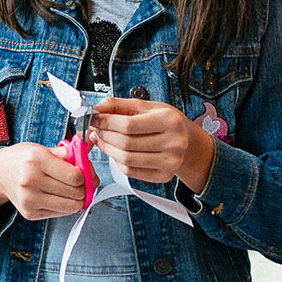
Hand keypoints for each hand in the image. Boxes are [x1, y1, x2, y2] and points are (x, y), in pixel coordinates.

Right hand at [0, 142, 98, 219]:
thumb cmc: (23, 159)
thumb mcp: (43, 148)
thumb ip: (68, 153)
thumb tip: (89, 153)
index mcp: (36, 160)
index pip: (75, 176)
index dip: (87, 174)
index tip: (87, 171)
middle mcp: (31, 181)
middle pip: (75, 192)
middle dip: (86, 187)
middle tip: (86, 181)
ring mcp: (30, 200)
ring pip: (71, 206)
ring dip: (79, 198)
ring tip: (76, 189)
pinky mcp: (30, 213)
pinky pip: (61, 213)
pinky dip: (67, 205)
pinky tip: (63, 196)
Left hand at [90, 97, 214, 193]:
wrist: (186, 140)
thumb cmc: (165, 121)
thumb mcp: (146, 106)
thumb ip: (119, 105)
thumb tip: (97, 109)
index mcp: (170, 120)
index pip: (129, 124)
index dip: (106, 122)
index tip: (95, 119)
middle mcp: (174, 142)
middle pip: (126, 143)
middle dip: (105, 136)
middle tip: (96, 130)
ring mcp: (170, 162)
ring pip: (126, 159)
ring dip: (108, 150)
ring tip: (103, 140)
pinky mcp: (164, 176)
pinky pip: (131, 171)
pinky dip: (117, 161)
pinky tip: (116, 152)